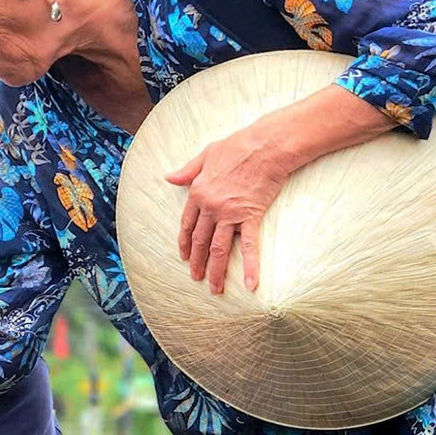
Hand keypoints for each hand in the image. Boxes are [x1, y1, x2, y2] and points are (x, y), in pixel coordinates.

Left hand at [165, 118, 300, 293]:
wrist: (265, 145)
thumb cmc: (237, 146)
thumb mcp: (206, 155)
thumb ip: (187, 171)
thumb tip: (169, 178)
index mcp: (197, 193)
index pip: (187, 225)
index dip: (184, 243)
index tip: (184, 256)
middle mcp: (210, 207)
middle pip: (200, 242)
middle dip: (196, 263)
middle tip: (196, 278)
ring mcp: (230, 214)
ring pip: (218, 249)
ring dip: (216, 271)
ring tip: (215, 289)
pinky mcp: (251, 216)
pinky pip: (250, 246)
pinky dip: (250, 266)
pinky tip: (251, 284)